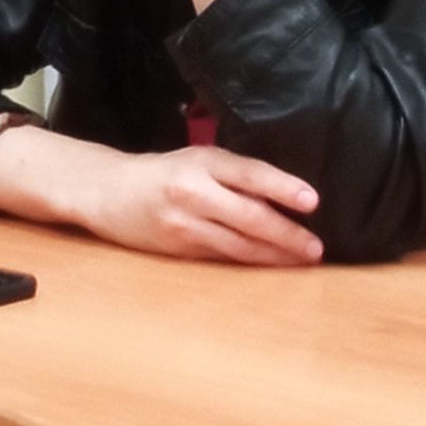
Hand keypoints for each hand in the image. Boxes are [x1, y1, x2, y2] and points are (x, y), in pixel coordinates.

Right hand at [82, 145, 322, 266]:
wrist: (109, 192)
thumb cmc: (162, 172)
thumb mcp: (197, 160)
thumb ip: (233, 176)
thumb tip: (281, 198)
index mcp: (202, 162)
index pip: (250, 174)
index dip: (283, 187)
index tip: (312, 201)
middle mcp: (194, 192)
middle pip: (250, 216)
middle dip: (287, 234)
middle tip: (316, 247)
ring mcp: (185, 225)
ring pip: (238, 245)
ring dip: (273, 255)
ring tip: (301, 260)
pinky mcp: (178, 250)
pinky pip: (221, 258)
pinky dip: (248, 262)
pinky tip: (268, 265)